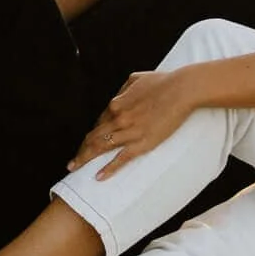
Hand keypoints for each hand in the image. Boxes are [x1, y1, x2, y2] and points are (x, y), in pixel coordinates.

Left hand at [70, 63, 210, 176]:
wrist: (182, 90)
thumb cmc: (162, 82)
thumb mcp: (136, 78)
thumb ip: (123, 89)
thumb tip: (117, 97)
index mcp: (116, 103)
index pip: (98, 123)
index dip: (91, 135)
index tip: (87, 144)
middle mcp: (119, 118)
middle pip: (93, 137)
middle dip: (81, 150)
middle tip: (73, 162)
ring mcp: (129, 131)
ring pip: (101, 148)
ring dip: (85, 159)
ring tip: (75, 168)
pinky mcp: (142, 142)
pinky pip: (121, 158)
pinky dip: (108, 168)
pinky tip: (98, 176)